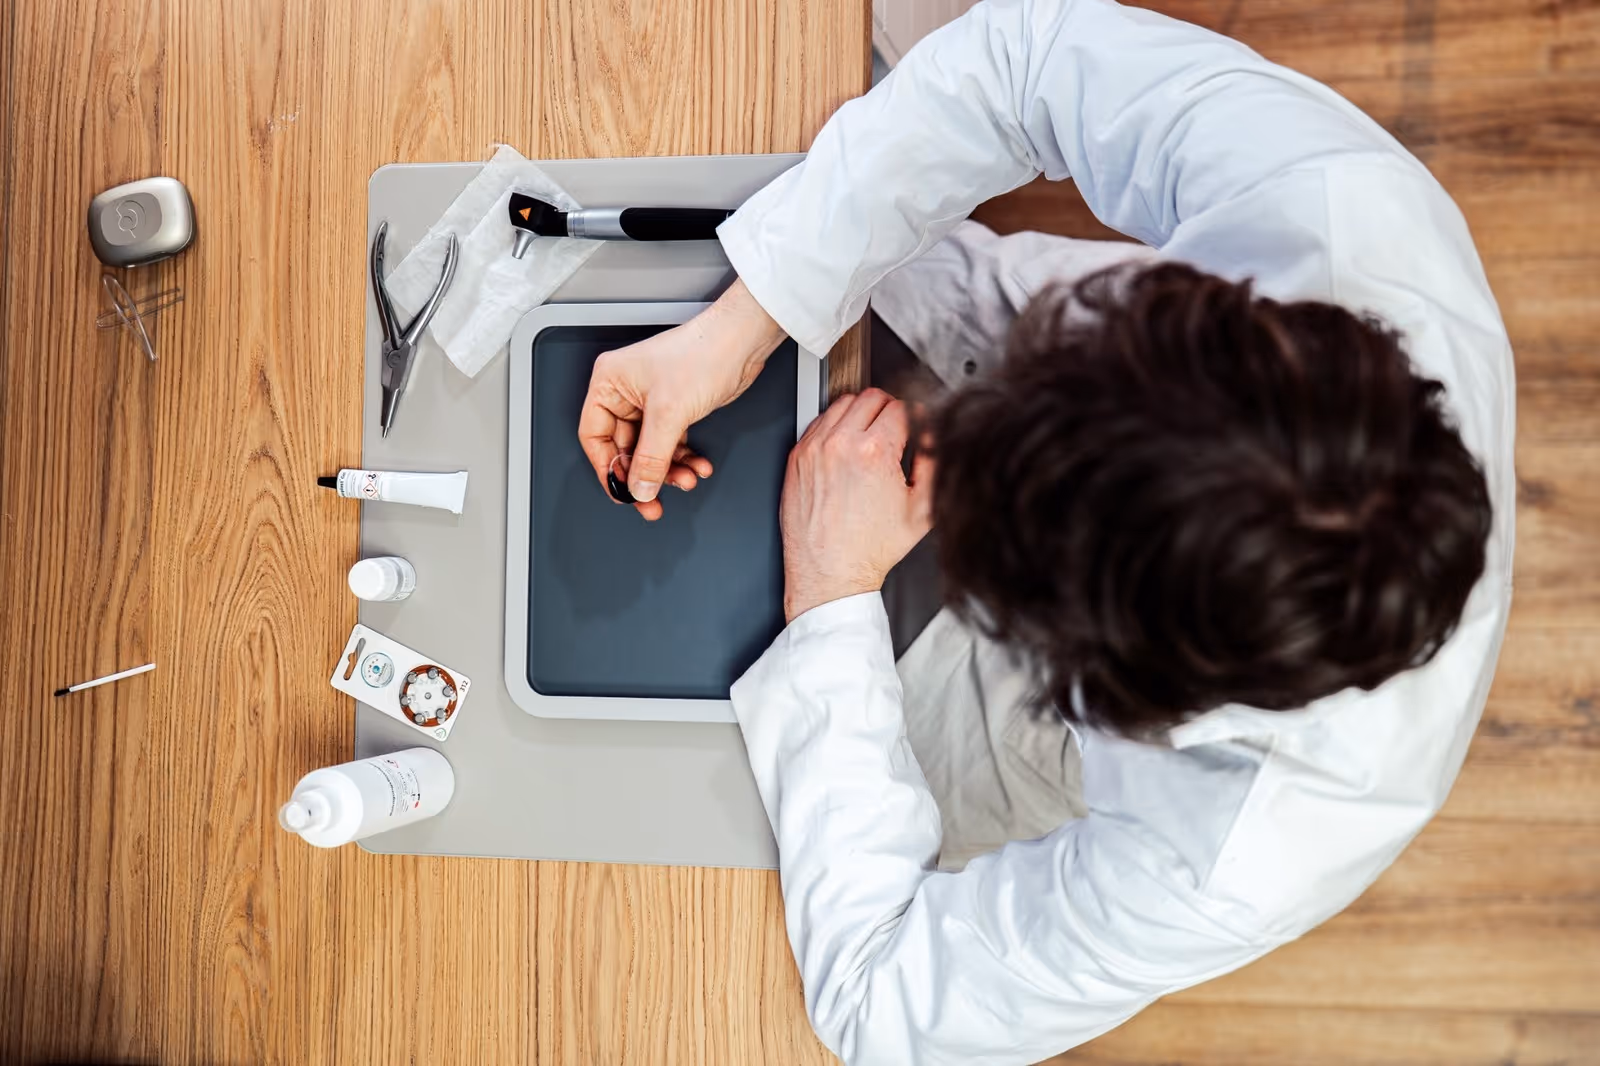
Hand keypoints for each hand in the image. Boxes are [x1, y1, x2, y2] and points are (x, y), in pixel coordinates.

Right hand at [579, 278, 786, 520]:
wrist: (741, 342)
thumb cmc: (702, 353)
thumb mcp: (669, 413)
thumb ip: (651, 457)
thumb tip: (639, 487)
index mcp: (609, 383)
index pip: (594, 436)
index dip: (607, 468)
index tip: (622, 493)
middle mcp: (626, 391)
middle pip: (624, 448)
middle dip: (644, 475)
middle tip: (653, 501)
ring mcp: (651, 401)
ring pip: (650, 450)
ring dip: (668, 470)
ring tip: (686, 479)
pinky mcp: (674, 408)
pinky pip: (670, 444)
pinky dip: (683, 458)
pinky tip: (698, 466)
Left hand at [781, 388, 934, 622]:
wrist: (830, 574)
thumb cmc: (870, 549)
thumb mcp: (922, 510)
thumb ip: (934, 463)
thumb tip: (935, 435)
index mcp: (873, 452)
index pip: (901, 406)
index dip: (914, 417)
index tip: (915, 429)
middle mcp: (839, 445)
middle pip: (871, 396)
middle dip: (888, 410)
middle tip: (895, 432)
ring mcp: (814, 449)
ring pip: (842, 403)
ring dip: (860, 414)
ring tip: (870, 440)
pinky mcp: (796, 458)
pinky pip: (819, 422)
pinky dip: (835, 428)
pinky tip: (847, 449)